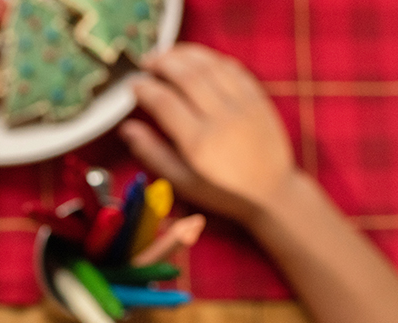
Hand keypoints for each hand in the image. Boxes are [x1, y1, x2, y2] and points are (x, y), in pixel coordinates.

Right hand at [121, 43, 296, 221]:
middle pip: (187, 76)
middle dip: (162, 63)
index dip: (144, 88)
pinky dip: (211, 59)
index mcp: (198, 143)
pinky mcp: (259, 99)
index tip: (132, 84)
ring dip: (185, 54)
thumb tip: (127, 128)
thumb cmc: (221, 191)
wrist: (270, 193)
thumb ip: (152, 153)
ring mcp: (244, 106)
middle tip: (146, 61)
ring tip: (167, 55)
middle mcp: (222, 120)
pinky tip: (197, 60)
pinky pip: (233, 68)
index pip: (164, 103)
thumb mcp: (181, 181)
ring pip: (210, 66)